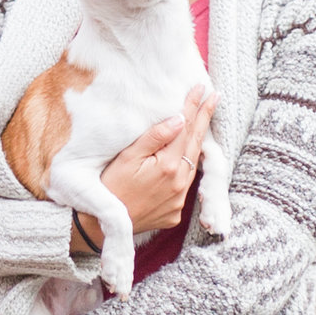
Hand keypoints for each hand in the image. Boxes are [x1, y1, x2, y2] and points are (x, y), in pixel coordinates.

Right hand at [96, 81, 214, 240]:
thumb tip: (179, 119)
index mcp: (168, 166)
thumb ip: (155, 137)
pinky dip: (188, 167)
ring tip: (204, 121)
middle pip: (195, 144)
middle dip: (204, 118)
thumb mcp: (127, 157)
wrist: (100, 226)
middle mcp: (179, 184)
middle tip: (215, 97)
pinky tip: (187, 156)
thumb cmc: (109, 186)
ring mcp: (179, 200)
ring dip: (198, 142)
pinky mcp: (175, 212)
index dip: (193, 107)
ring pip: (193, 164)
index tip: (201, 88)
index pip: (185, 129)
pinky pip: (186, 184)